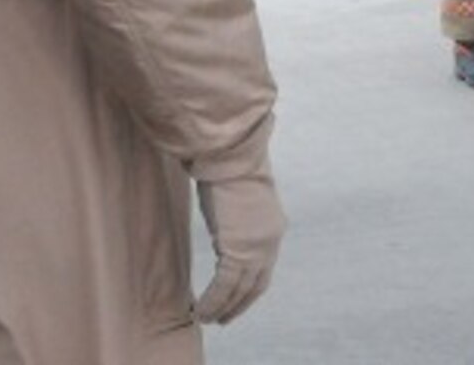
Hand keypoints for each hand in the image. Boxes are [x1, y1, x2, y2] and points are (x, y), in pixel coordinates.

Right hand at [195, 175, 284, 325]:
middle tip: (222, 319)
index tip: (235, 300)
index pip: (264, 268)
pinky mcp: (239, 250)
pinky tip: (200, 309)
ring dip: (222, 307)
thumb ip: (238, 221)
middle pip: (256, 284)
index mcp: (273, 227)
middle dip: (239, 304)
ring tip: (206, 318)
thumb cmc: (230, 169)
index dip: (249, 289)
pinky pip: (225, 286)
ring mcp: (257, 248)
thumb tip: (226, 231)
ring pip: (240, 290)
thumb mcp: (239, 201)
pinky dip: (212, 301)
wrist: (231, 155)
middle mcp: (270, 241)